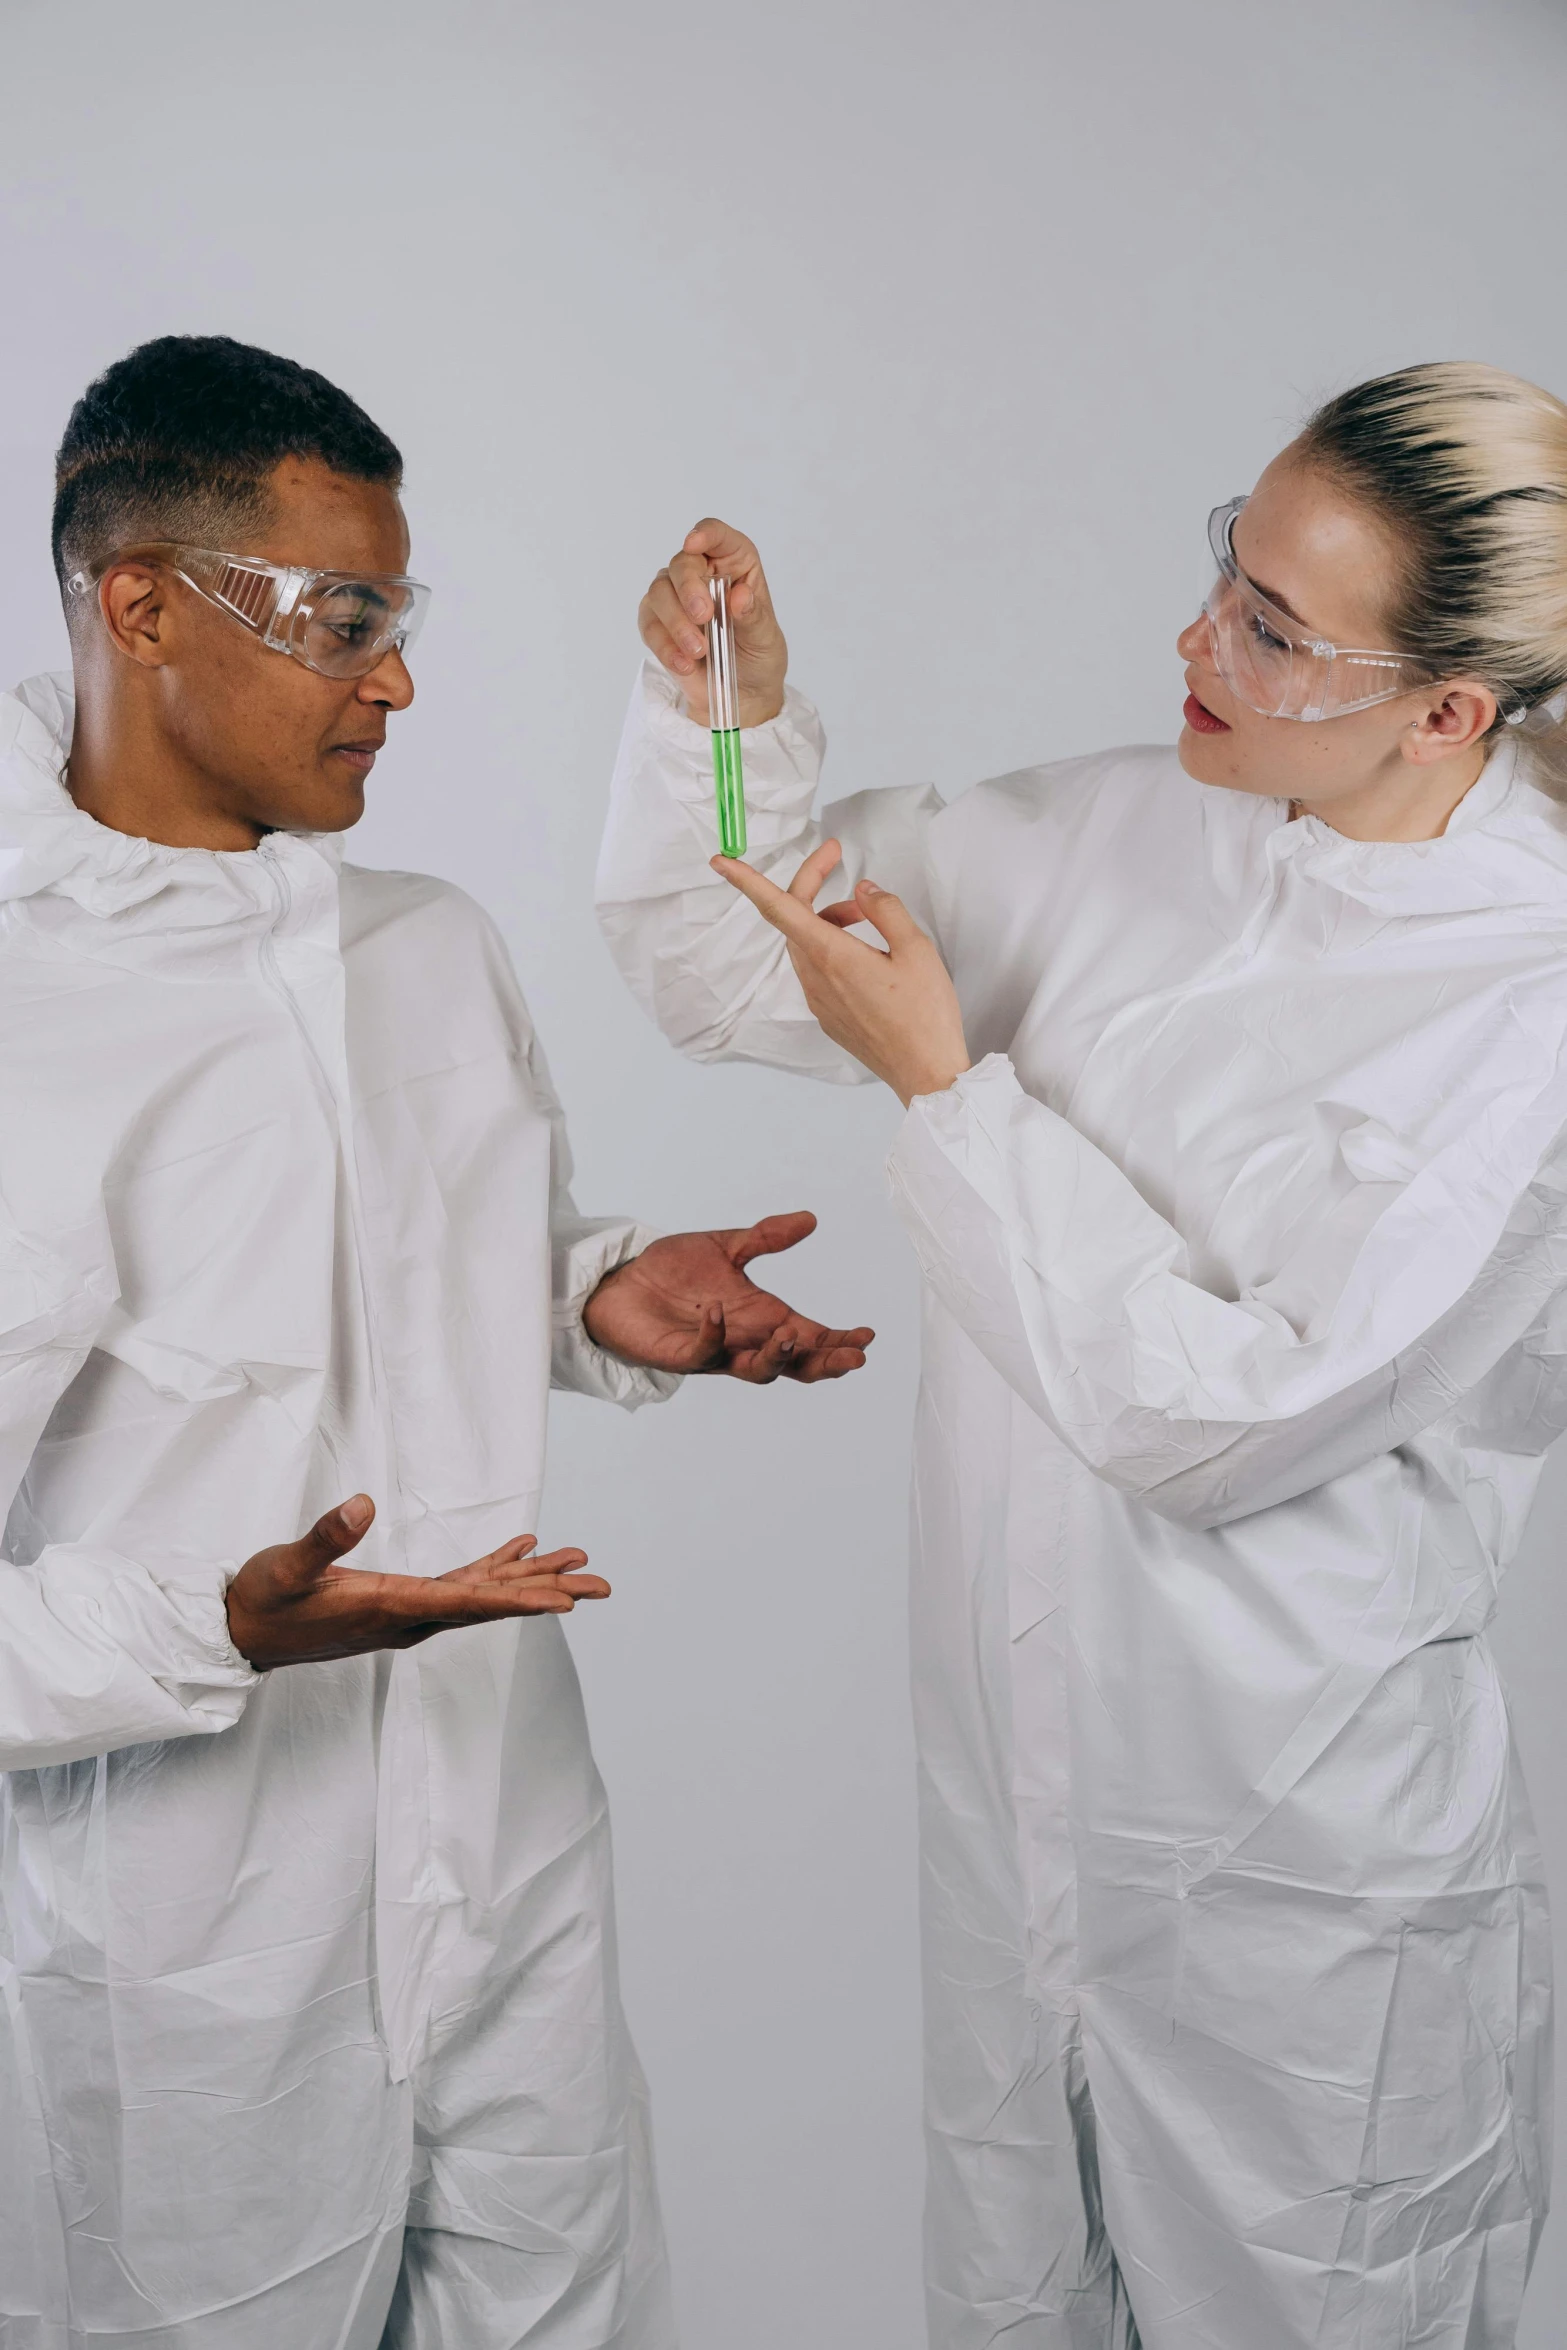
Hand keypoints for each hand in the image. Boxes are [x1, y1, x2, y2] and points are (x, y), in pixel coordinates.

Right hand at [225, 1495, 608, 1669]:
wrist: (241, 1632)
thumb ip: (325, 1537)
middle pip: (491, 1603)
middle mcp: (409, 1617)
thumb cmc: (263, 1600)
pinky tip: (521, 1551)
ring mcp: (407, 1613)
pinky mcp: (400, 1603)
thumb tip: (363, 1504)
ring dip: (530, 1579)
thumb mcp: (286, 1565)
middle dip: (547, 1592)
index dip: (518, 1601)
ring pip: (482, 1595)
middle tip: (601, 1585)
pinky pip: (460, 1587)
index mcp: (389, 1607)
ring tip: (577, 1562)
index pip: (467, 1605)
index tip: (565, 1601)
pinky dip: (492, 1568)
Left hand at [583, 1212, 873, 1381]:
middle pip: (794, 1365)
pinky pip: (703, 1352)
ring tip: (791, 1337)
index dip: (839, 1339)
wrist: (619, 1284)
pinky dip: (714, 1335)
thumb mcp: (725, 1247)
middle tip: (853, 1358)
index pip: (810, 1337)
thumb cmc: (671, 1273)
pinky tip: (717, 1311)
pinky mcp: (681, 1354)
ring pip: (756, 1370)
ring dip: (777, 1358)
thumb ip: (765, 1238)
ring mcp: (715, 1352)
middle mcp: (744, 1340)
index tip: (868, 1334)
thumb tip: (810, 1219)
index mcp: (761, 1317)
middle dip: (824, 1363)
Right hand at [638, 518, 787, 728]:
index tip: (694, 544)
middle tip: (704, 616)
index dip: (705, 534)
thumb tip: (740, 596)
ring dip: (676, 622)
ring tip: (699, 651)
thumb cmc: (758, 657)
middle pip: (681, 563)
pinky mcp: (657, 625)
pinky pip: (649, 625)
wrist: (741, 696)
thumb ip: (753, 616)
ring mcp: (675, 598)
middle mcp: (702, 574)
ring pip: (659, 592)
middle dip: (687, 588)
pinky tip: (684, 664)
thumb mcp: (765, 639)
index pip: (717, 536)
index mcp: (734, 565)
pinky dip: (664, 645)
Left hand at [712, 840, 970, 1105]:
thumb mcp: (917, 949)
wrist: (925, 1075)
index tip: (721, 862)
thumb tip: (864, 891)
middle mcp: (816, 978)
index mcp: (832, 956)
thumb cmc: (925, 1016)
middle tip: (836, 858)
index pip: (779, 908)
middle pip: (795, 918)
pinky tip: (866, 952)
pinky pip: (818, 970)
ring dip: (827, 918)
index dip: (746, 882)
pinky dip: (833, 947)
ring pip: (807, 944)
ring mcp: (819, 1000)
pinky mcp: (828, 1016)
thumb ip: (885, 910)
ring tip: (866, 916)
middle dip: (812, 884)